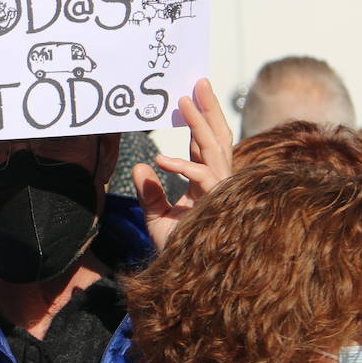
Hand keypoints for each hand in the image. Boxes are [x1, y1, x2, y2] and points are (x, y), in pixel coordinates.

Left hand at [132, 78, 232, 249]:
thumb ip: (149, 194)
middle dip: (209, 109)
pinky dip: (182, 166)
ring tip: (183, 100)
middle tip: (198, 80)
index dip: (197, 120)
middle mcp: (219, 185)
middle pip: (218, 138)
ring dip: (198, 123)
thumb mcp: (157, 220)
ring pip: (214, 149)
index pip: (204, 145)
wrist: (189, 282)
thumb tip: (140, 166)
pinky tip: (160, 158)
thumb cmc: (180, 254)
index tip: (188, 95)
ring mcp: (221, 194)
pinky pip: (203, 177)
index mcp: (207, 184)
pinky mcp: (218, 205)